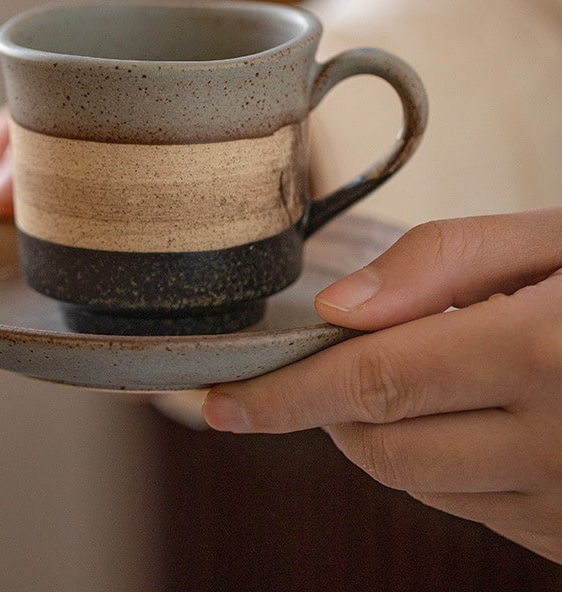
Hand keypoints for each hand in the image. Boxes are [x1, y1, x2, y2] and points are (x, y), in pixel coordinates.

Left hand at [202, 208, 561, 563]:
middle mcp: (559, 445)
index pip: (370, 383)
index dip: (284, 395)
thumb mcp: (550, 238)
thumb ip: (438, 264)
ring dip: (387, 430)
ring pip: (416, 483)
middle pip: (379, 444)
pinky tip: (479, 413)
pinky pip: (469, 508)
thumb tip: (336, 311)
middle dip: (334, 404)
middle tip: (348, 355)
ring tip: (435, 372)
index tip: (220, 403)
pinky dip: (441, 461)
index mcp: (544, 353)